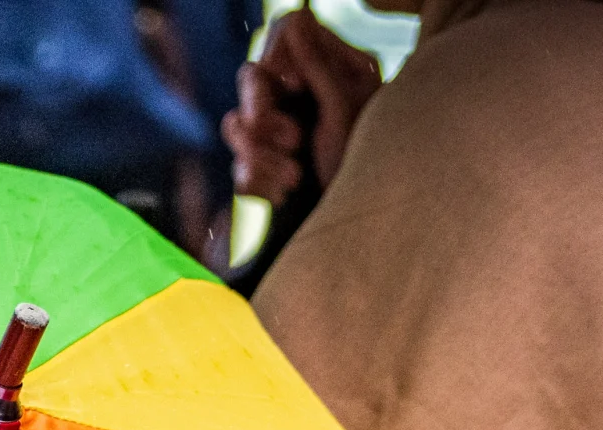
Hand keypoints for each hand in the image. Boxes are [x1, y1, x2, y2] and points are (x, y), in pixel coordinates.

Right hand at [223, 16, 382, 203]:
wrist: (358, 235)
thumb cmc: (366, 171)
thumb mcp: (346, 112)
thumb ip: (318, 66)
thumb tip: (296, 18)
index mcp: (333, 71)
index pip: (286, 33)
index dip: (281, 55)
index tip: (294, 86)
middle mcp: (302, 97)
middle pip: (252, 78)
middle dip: (262, 109)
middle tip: (290, 138)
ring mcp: (280, 133)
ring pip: (236, 124)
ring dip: (259, 153)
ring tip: (293, 177)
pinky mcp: (264, 170)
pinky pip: (237, 166)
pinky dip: (257, 182)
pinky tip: (283, 194)